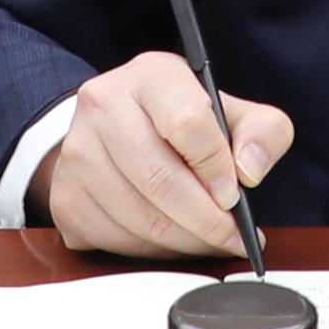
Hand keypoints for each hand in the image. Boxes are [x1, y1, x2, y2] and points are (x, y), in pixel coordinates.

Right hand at [40, 52, 290, 261]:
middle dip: (206, 220)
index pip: (187, 123)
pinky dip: (154, 251)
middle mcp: (103, 106)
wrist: (116, 128)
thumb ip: (263, 132)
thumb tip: (249, 171)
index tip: (234, 195)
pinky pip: (116, 241)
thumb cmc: (181, 121)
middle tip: (232, 236)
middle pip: (160, 180)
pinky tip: (173, 241)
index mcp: (150, 76)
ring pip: (139, 218)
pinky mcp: (65, 199)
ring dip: (184, 242)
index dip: (217, 168)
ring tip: (209, 240)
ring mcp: (76, 153)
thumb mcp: (231, 111)